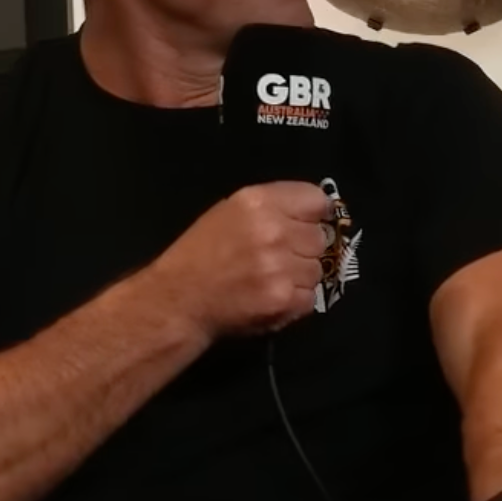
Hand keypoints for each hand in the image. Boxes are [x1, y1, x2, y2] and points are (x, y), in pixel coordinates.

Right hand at [142, 181, 334, 338]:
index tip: (304, 224)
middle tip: (279, 256)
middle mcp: (274, 231)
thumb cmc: (202, 252)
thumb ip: (272, 207)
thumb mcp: (229, 211)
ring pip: (318, 269)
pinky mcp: (284, 300)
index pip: (317, 200)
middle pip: (321, 237)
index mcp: (258, 202)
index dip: (313, 214)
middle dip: (304, 247)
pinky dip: (295, 300)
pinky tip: (270, 296)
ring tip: (271, 278)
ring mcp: (281, 267)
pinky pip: (311, 298)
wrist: (180, 299)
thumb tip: (314, 213)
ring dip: (300, 276)